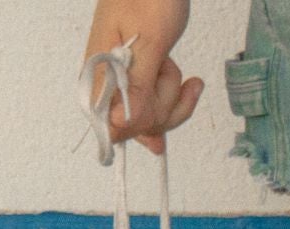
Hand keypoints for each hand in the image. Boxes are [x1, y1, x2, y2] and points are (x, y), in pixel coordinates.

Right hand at [83, 0, 201, 154]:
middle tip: (167, 66)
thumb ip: (136, 85)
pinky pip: (155, 106)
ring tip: (173, 63)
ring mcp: (121, 83)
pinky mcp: (136, 80)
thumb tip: (119, 124)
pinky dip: (175, 100)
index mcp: (99, 74)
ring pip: (150, 118)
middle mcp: (105, 84)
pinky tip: (190, 88)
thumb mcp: (150, 40)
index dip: (139, 122)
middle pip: (136, 125)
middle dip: (163, 103)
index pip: (112, 126)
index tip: (156, 97)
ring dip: (171, 96)